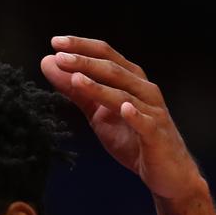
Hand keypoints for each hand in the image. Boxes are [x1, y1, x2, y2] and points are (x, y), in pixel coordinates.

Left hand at [40, 35, 206, 201]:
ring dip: (100, 87)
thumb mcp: (98, 114)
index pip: (106, 55)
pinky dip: (135, 114)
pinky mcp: (157, 134)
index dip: (83, 47)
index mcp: (131, 81)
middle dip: (85, 62)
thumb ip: (76, 91)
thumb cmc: (133, 139)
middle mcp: (144, 90)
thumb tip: (49, 64)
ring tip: (76, 79)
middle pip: (114, 70)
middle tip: (60, 56)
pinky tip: (124, 108)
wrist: (166, 172)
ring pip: (125, 94)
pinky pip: (145, 122)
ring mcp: (152, 111)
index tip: (56, 42)